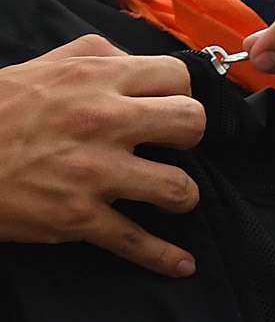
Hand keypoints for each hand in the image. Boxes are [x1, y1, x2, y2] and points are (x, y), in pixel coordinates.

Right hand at [0, 39, 206, 275]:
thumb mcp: (36, 67)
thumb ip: (89, 56)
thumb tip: (134, 61)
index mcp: (92, 79)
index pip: (177, 77)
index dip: (178, 95)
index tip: (168, 109)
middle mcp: (101, 121)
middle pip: (191, 124)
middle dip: (188, 139)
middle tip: (168, 149)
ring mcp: (93, 171)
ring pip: (179, 187)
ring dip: (180, 196)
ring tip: (167, 197)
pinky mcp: (78, 216)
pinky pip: (137, 241)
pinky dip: (163, 257)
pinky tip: (181, 264)